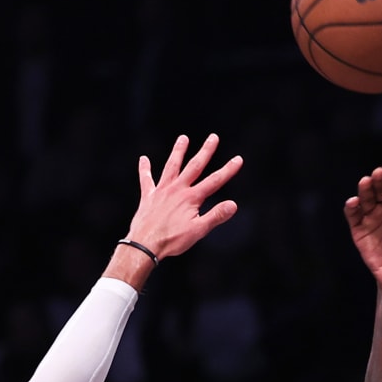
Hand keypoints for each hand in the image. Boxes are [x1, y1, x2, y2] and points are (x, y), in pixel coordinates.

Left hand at [124, 135, 242, 260]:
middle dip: (205, 151)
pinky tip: (143, 159)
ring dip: (178, 152)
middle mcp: (177, 189)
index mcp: (191, 198)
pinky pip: (146, 179)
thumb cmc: (172, 240)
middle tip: (213, 137)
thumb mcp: (199, 230)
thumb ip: (216, 216)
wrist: (145, 244)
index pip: (214, 181)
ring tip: (183, 138)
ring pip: (171, 166)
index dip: (228, 170)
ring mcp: (162, 191)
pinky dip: (145, 169)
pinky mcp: (149, 196)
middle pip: (194, 166)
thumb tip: (233, 204)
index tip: (238, 159)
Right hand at [345, 168, 381, 291]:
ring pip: (366, 200)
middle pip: (380, 192)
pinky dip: (351, 207)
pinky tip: (354, 201)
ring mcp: (371, 220)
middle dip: (379, 181)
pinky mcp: (359, 232)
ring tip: (366, 181)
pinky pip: (353, 216)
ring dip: (365, 189)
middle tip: (379, 172)